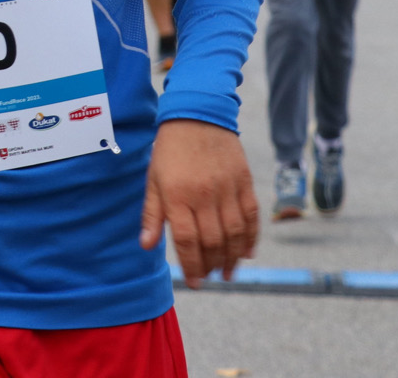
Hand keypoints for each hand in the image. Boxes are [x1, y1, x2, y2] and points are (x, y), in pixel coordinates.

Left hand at [139, 120, 257, 287]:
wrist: (197, 114)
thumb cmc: (170, 149)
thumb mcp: (153, 179)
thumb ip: (151, 214)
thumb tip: (146, 246)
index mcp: (177, 195)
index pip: (186, 241)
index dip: (191, 266)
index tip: (194, 282)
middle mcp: (203, 194)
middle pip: (212, 241)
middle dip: (211, 266)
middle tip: (209, 278)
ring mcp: (227, 188)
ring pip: (234, 233)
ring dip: (232, 258)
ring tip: (228, 272)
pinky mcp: (244, 181)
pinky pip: (251, 215)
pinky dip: (251, 237)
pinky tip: (247, 253)